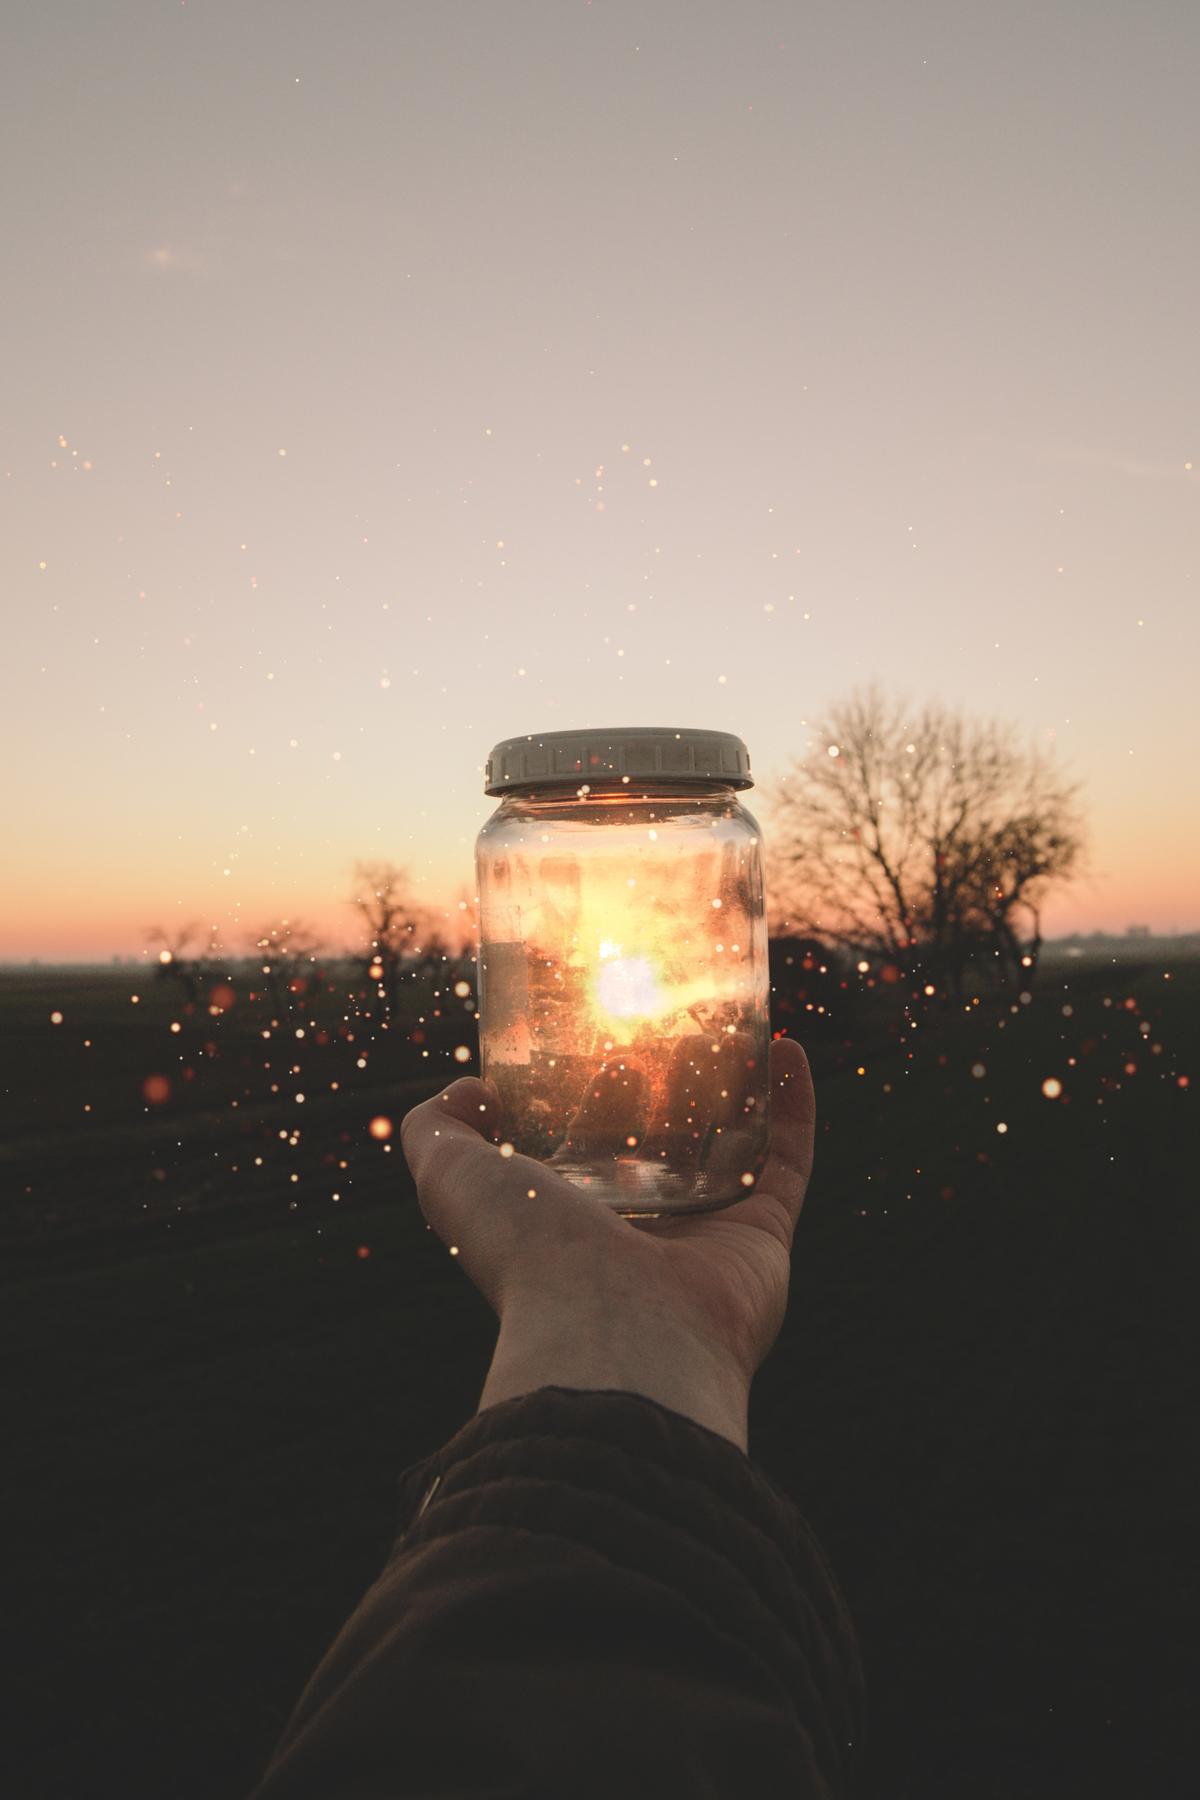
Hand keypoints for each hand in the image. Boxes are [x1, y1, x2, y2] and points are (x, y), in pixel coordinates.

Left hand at [400, 1038, 814, 1450]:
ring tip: (727, 1027)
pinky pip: (787, 1160)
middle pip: (658, 1149)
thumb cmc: (528, 1255)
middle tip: (662, 1030)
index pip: (580, 1156)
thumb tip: (471, 1090)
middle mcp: (637, 1235)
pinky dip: (793, 1104)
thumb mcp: (450, 1179)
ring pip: (727, 1150)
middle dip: (662, 1090)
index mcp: (566, 1226)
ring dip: (734, 1089)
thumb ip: (437, 1130)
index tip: (590, 1046)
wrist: (615, 1329)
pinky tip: (788, 1046)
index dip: (585, 1100)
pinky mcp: (763, 1235)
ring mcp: (705, 1237)